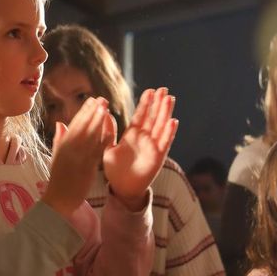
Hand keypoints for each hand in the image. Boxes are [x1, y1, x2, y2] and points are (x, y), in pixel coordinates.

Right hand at [42, 97, 112, 216]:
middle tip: (102, 100)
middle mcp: (70, 148)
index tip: (92, 100)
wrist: (60, 197)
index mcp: (62, 144)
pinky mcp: (88, 166)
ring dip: (99, 121)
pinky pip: (97, 150)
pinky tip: (111, 130)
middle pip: (84, 126)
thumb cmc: (58, 177)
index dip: (84, 111)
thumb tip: (60, 122)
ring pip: (91, 135)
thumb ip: (59, 138)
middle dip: (93, 112)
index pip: (75, 123)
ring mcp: (79, 157)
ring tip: (106, 109)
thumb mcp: (56, 155)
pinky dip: (103, 139)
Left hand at [103, 88, 178, 210]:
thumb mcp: (108, 147)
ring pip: (161, 126)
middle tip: (163, 89)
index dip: (146, 103)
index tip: (150, 90)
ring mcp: (152, 146)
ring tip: (170, 99)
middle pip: (153, 117)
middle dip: (158, 103)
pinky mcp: (158, 157)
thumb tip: (104, 113)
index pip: (141, 115)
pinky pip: (165, 143)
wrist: (122, 188)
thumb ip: (108, 131)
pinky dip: (169, 132)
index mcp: (132, 134)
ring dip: (166, 113)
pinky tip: (173, 121)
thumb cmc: (114, 169)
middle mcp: (144, 138)